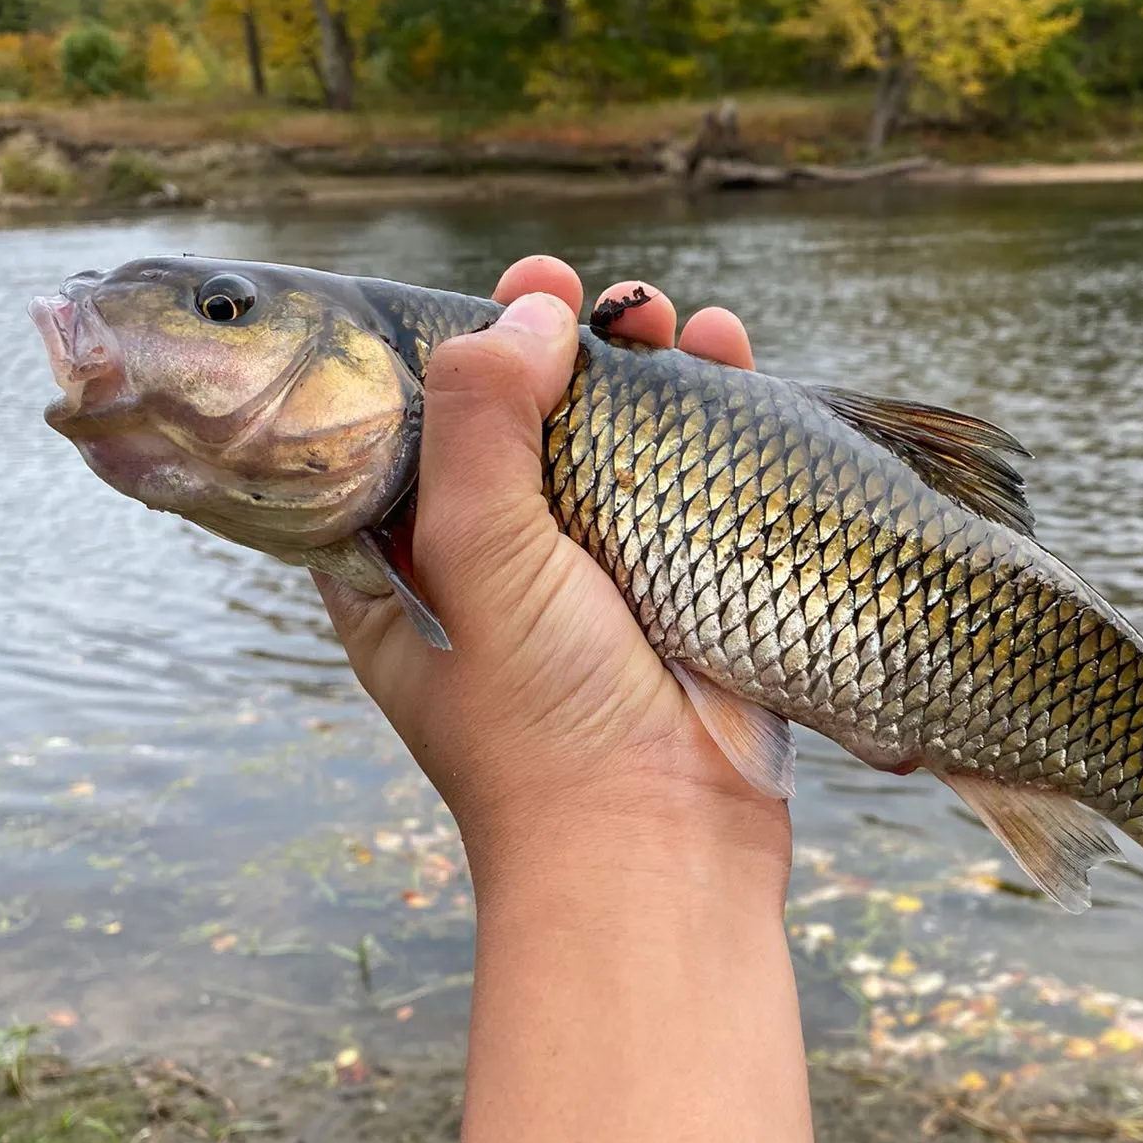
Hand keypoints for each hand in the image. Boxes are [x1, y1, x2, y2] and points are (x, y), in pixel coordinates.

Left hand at [314, 255, 788, 896]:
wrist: (661, 850)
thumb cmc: (541, 721)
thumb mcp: (476, 560)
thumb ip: (483, 422)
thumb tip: (533, 314)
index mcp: (407, 566)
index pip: (416, 427)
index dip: (456, 350)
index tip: (515, 291)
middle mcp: (497, 566)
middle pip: (527, 423)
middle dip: (567, 349)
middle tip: (603, 301)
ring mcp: (595, 578)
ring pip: (618, 445)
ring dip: (648, 374)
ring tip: (676, 322)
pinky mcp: (678, 588)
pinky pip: (691, 484)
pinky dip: (713, 420)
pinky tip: (734, 362)